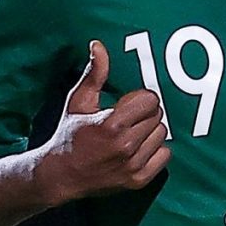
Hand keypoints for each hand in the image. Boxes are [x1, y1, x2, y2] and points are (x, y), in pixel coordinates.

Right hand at [31, 41, 169, 202]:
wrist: (60, 176)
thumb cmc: (68, 136)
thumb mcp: (78, 102)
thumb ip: (94, 74)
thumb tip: (98, 45)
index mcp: (112, 124)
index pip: (150, 100)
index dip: (140, 99)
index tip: (127, 104)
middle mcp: (125, 146)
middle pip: (158, 116)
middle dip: (145, 114)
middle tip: (127, 119)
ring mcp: (133, 165)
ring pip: (162, 135)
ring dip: (150, 132)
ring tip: (131, 134)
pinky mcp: (138, 180)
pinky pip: (165, 156)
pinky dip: (155, 151)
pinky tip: (137, 149)